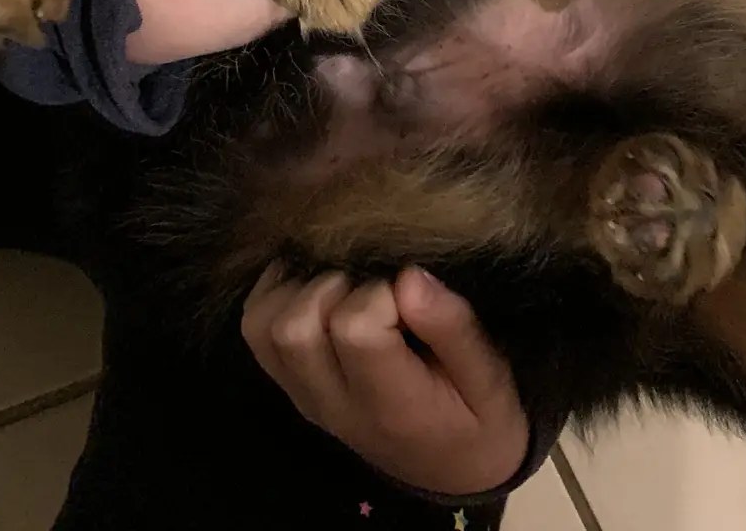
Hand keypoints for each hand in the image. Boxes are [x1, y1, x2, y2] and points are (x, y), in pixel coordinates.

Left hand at [241, 264, 528, 496]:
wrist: (453, 467)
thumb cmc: (478, 416)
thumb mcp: (490, 379)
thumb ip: (453, 327)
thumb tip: (409, 277)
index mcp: (391, 406)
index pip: (354, 329)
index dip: (380, 291)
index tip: (411, 288)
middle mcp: (334, 405)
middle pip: (296, 327)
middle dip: (334, 284)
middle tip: (374, 282)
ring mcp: (304, 396)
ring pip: (264, 325)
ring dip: (300, 286)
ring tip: (345, 281)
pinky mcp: (290, 384)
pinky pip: (255, 328)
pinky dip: (277, 292)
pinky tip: (319, 283)